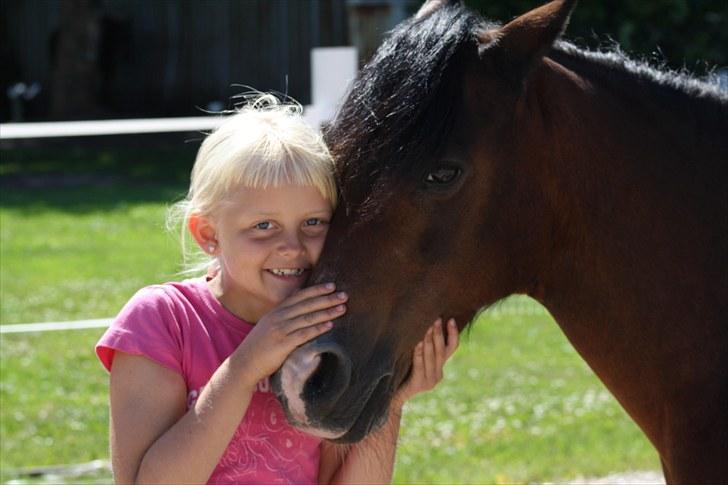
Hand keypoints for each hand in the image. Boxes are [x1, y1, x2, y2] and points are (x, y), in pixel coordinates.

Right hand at [231, 283, 347, 387]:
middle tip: (344, 295)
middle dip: (326, 299)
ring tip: (342, 308)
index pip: (299, 296)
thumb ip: (283, 316)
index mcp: (275, 312)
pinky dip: (318, 328)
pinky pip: (304, 334)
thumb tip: (301, 307)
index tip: (331, 286)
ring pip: (307, 318)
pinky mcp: (282, 344)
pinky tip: (330, 325)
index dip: (316, 290)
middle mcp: (277, 317)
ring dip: (326, 312)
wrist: (243, 364)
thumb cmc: (258, 347)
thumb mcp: (268, 325)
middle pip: (306, 305)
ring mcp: (280, 330)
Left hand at [393, 318, 458, 405]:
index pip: (451, 348)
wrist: (390, 397)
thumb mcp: (414, 359)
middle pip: (442, 351)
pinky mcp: (419, 385)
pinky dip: (419, 354)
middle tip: (436, 319)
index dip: (453, 334)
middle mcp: (438, 374)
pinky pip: (420, 366)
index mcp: (439, 367)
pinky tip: (417, 343)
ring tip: (428, 327)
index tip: (450, 320)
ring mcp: (430, 381)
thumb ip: (422, 348)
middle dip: (439, 334)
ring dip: (430, 341)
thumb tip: (423, 323)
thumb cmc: (399, 372)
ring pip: (433, 358)